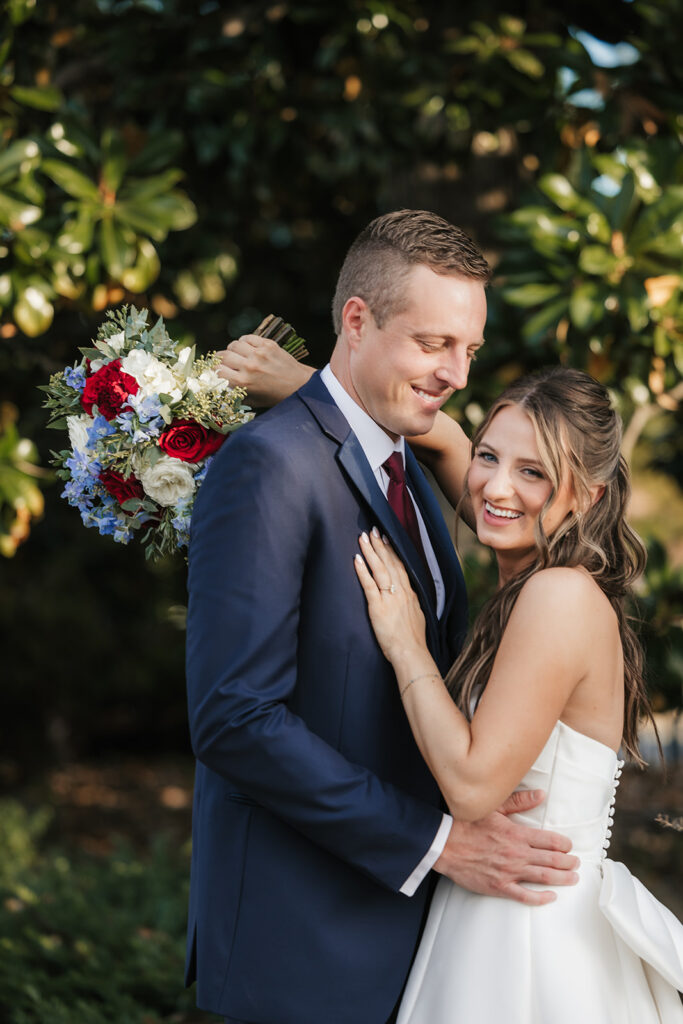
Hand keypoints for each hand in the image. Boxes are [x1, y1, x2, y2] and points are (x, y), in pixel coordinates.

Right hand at [217, 334, 313, 406]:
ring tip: (237, 355)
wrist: (299, 385)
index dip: (213, 369)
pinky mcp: (268, 344)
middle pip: (223, 356)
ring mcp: (259, 354)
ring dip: (232, 349)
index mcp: (243, 383)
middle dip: (220, 359)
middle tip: (223, 362)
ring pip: (234, 344)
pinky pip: (247, 338)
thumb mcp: (252, 401)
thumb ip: (234, 393)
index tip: (214, 370)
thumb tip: (217, 384)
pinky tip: (247, 348)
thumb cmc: (274, 396)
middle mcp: (249, 367)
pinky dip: (244, 342)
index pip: (217, 370)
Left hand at [354, 528, 427, 663]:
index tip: (387, 538)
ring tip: (363, 538)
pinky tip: (357, 559)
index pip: (401, 566)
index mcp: (410, 594)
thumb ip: (412, 603)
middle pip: (390, 563)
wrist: (411, 653)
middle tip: (373, 530)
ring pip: (379, 569)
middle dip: (380, 545)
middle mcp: (401, 592)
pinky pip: (369, 585)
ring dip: (371, 552)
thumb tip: (409, 597)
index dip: (393, 551)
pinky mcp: (377, 607)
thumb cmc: (413, 640)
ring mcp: (389, 598)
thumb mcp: (418, 616)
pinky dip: (362, 571)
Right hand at [434, 789, 579, 905]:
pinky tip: (551, 897)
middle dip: (569, 862)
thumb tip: (541, 795)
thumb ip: (520, 802)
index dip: (565, 845)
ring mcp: (510, 872)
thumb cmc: (467, 825)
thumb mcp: (495, 808)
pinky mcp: (500, 887)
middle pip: (552, 860)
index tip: (569, 846)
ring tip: (573, 878)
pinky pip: (525, 896)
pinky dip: (541, 898)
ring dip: (562, 878)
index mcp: (517, 834)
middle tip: (576, 863)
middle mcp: (517, 854)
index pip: (551, 841)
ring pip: (544, 877)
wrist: (445, 845)